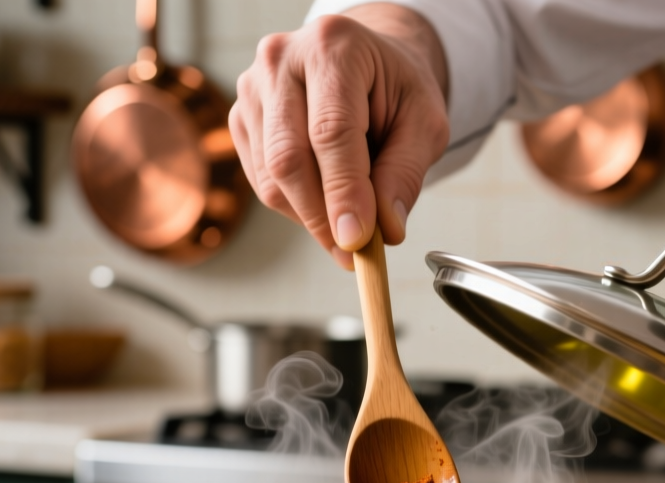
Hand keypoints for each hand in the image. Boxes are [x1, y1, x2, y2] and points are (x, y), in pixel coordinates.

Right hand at [230, 5, 450, 267]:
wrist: (368, 62)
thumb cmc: (397, 88)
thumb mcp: (424, 122)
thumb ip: (406, 173)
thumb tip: (387, 230)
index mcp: (333, 46)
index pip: (331, 131)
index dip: (344, 191)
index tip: (358, 240)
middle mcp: (280, 60)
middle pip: (289, 158)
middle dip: (323, 216)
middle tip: (355, 254)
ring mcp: (251, 88)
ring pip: (271, 178)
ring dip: (311, 216)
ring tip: (350, 224)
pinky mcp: (240, 118)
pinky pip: (262, 182)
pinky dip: (296, 206)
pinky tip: (326, 202)